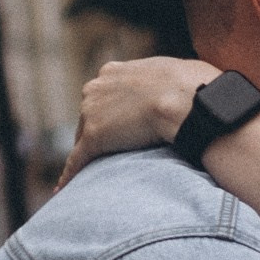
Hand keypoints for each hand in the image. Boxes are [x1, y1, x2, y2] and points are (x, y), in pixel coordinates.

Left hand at [58, 57, 220, 184]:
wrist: (187, 99)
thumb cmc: (195, 84)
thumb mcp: (177, 72)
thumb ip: (167, 80)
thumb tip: (185, 88)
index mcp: (113, 71)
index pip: (105, 95)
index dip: (115, 111)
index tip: (125, 123)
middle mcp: (95, 88)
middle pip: (90, 115)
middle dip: (102, 131)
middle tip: (118, 149)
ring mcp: (91, 112)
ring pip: (84, 138)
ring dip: (92, 154)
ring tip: (97, 172)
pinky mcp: (93, 137)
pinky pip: (77, 160)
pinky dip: (71, 174)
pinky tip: (64, 188)